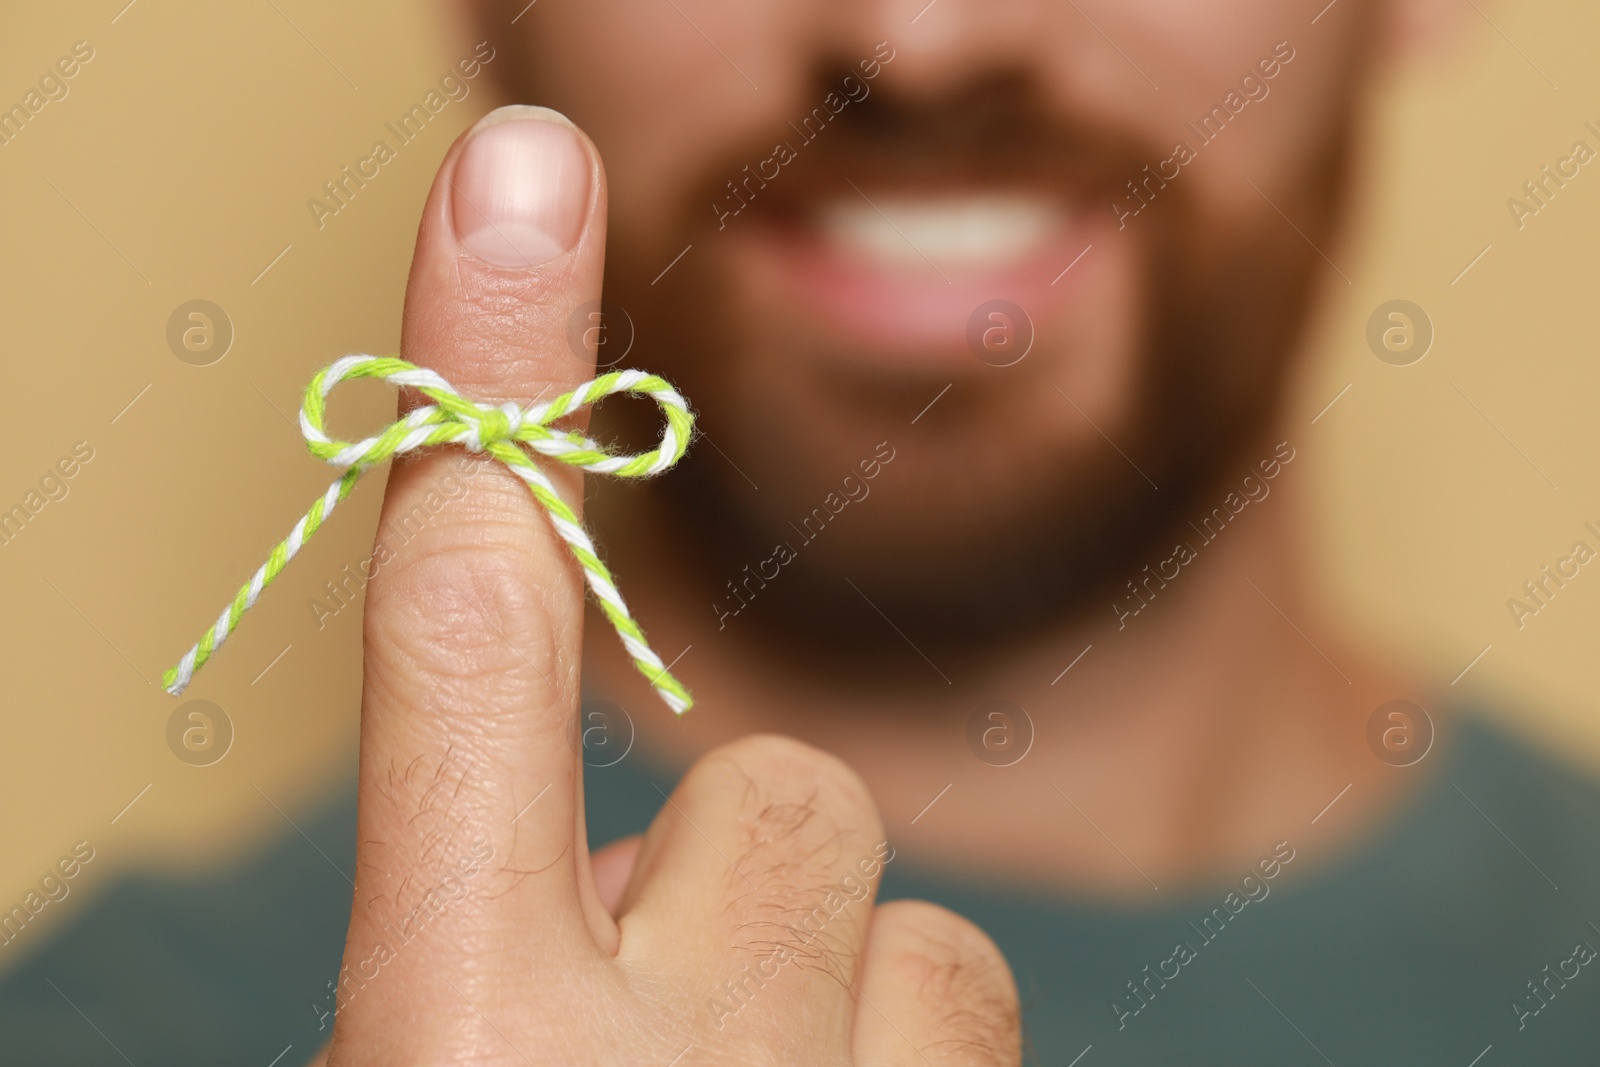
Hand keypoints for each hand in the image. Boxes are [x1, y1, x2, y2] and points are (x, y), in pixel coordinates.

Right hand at [321, 105, 1019, 1065]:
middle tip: (661, 1039)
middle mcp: (635, 1066)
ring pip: (880, 881)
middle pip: (766, 787)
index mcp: (454, 1037)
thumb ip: (497, 915)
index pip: (467, 649)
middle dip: (720, 869)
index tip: (521, 186)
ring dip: (814, 973)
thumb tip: (630, 848)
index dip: (491, 395)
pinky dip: (904, 1043)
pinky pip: (964, 981)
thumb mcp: (456, 1059)